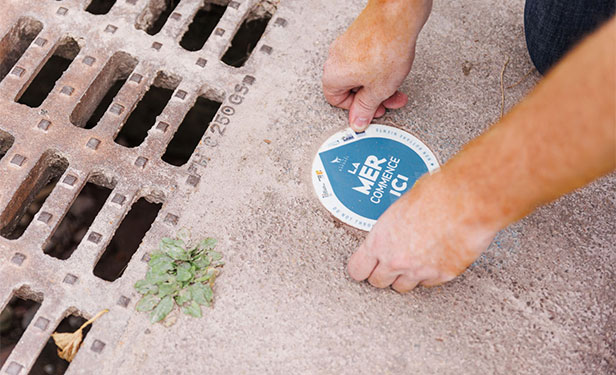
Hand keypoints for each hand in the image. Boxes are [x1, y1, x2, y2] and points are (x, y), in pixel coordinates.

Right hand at [322, 0, 431, 131]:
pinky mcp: (360, 37)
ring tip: (395, 85)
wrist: (398, 17)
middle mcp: (336, 59)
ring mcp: (347, 46)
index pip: (336, 101)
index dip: (355, 109)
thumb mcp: (378, 90)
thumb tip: (357, 122)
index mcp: (333, 75)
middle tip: (388, 101)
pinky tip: (393, 69)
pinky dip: (378, 69)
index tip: (371, 110)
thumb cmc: (385, 48)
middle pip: (350, 88)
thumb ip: (366, 108)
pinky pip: (365, 60)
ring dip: (378, 84)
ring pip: (360, 74)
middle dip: (372, 97)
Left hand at [347, 174, 497, 291]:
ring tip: (413, 259)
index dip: (361, 268)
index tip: (364, 267)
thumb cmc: (436, 192)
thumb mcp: (401, 203)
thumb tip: (393, 224)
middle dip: (383, 273)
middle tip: (389, 263)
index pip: (357, 269)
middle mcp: (396, 260)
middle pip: (379, 282)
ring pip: (403, 287)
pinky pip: (428, 283)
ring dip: (405, 276)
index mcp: (379, 240)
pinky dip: (429, 274)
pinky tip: (433, 258)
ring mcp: (419, 270)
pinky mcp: (443, 275)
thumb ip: (392, 224)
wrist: (467, 199)